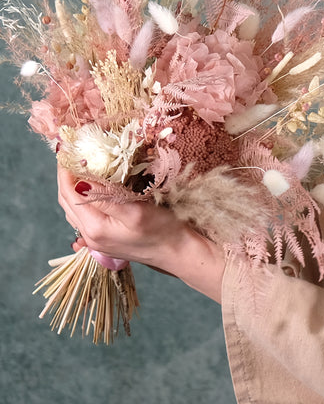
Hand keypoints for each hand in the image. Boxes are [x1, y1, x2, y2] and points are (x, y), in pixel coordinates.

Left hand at [57, 166, 225, 301]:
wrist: (178, 253)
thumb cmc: (163, 231)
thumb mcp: (136, 211)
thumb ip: (106, 198)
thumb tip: (81, 181)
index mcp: (96, 228)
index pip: (69, 194)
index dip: (65, 171)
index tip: (67, 150)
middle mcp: (91, 237)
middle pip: (66, 202)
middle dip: (65, 177)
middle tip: (70, 155)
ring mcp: (97, 240)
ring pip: (73, 209)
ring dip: (71, 187)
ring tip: (77, 167)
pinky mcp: (105, 239)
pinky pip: (84, 216)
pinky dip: (81, 199)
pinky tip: (89, 188)